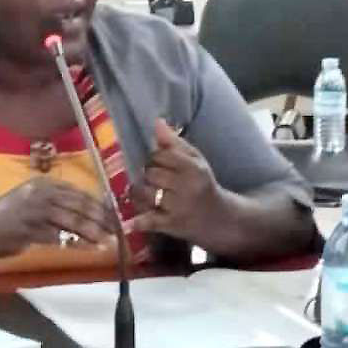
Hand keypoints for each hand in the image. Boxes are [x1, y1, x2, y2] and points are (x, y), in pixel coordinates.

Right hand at [0, 177, 115, 260]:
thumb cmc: (9, 215)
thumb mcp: (33, 200)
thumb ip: (57, 202)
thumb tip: (89, 212)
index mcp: (43, 184)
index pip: (78, 193)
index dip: (99, 205)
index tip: (114, 216)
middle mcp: (40, 195)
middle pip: (79, 206)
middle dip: (101, 219)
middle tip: (117, 230)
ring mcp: (36, 212)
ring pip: (72, 221)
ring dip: (93, 233)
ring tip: (108, 241)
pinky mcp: (32, 231)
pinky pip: (61, 238)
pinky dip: (77, 244)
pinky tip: (89, 249)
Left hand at [127, 119, 227, 244]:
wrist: (219, 219)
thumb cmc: (202, 185)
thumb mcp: (195, 161)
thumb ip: (175, 143)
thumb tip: (157, 122)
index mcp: (193, 169)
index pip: (160, 155)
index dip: (154, 158)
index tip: (157, 163)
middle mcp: (186, 187)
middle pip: (150, 173)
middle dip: (147, 175)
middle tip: (152, 179)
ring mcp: (177, 207)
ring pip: (144, 193)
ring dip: (138, 192)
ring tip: (144, 192)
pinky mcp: (171, 225)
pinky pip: (150, 221)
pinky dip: (138, 222)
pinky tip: (128, 222)